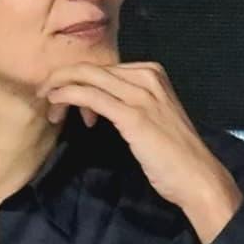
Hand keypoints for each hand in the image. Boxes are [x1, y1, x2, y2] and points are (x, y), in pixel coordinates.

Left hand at [38, 62, 241, 242]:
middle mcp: (148, 77)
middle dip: (61, 80)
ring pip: (85, 77)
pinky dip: (66, 96)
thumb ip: (128, 101)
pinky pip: (88, 95)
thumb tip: (94, 99)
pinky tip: (57, 106)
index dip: (78, 81)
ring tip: (51, 109)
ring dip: (59, 89)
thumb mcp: (152, 115)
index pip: (102, 67)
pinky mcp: (132, 115)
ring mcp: (141, 94)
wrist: (197, 176)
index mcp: (152, 73)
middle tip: (45, 99)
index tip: (70, 104)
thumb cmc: (173, 153)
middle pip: (90, 68)